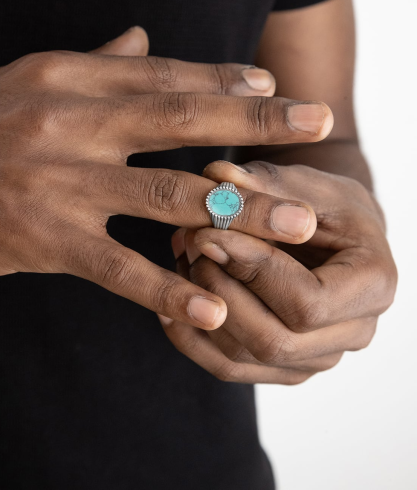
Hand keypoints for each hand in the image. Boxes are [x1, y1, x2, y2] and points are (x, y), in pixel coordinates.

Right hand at [0, 29, 333, 327]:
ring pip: (165, 195)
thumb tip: (145, 40)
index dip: (224, 81)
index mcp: (71, 79)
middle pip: (181, 121)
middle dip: (255, 124)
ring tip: (295, 225)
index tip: (275, 90)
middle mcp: (73, 123)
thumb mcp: (32, 79)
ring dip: (235, 211)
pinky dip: (167, 290)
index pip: (164, 77)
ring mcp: (61, 184)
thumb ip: (97, 64)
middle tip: (317, 126)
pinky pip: (118, 268)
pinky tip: (214, 308)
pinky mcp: (45, 240)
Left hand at [159, 160, 396, 382]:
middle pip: (272, 342)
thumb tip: (215, 179)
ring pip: (241, 358)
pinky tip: (172, 294)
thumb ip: (265, 183)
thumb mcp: (304, 182)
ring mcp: (315, 357)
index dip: (250, 270)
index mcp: (373, 286)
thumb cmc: (321, 203)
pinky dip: (190, 334)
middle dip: (218, 291)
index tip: (206, 233)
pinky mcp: (282, 365)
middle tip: (188, 243)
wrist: (324, 230)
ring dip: (198, 309)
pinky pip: (227, 365)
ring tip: (181, 256)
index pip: (306, 302)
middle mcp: (352, 332)